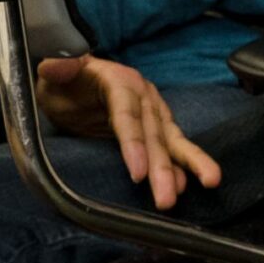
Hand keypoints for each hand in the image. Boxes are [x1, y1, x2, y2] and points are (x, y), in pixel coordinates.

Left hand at [33, 55, 221, 209]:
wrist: (73, 83)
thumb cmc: (63, 82)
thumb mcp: (52, 72)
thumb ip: (56, 67)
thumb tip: (56, 64)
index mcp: (120, 81)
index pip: (128, 115)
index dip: (134, 144)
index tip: (138, 175)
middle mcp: (143, 96)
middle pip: (154, 134)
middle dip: (164, 168)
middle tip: (167, 199)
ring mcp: (153, 112)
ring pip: (172, 141)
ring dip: (188, 166)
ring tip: (211, 182)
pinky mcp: (155, 128)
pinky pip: (170, 148)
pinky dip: (181, 168)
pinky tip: (186, 186)